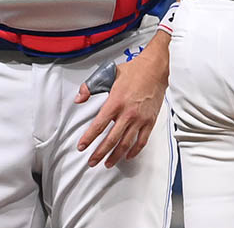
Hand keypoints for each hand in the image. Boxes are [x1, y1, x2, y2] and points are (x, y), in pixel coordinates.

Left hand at [74, 35, 169, 167]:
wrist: (155, 69)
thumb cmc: (133, 71)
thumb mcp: (108, 74)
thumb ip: (90, 87)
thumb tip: (78, 98)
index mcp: (116, 102)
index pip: (99, 125)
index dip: (88, 138)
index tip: (82, 147)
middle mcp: (128, 113)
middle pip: (111, 139)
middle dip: (99, 153)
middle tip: (92, 162)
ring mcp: (140, 119)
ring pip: (126, 144)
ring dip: (115, 156)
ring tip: (107, 163)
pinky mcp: (150, 121)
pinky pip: (141, 141)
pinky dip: (134, 151)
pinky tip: (127, 156)